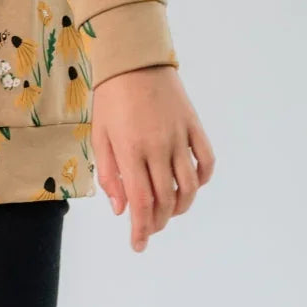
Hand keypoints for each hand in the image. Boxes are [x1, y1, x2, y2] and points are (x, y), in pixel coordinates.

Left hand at [92, 65, 214, 252]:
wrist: (136, 60)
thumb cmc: (111, 100)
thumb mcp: (100, 139)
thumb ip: (110, 177)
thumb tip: (121, 210)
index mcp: (131, 153)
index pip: (141, 203)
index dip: (141, 230)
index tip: (138, 246)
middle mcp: (158, 147)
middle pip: (166, 200)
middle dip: (158, 223)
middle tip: (150, 230)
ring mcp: (179, 136)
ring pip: (189, 185)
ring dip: (181, 207)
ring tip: (170, 213)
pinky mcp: (194, 126)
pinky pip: (206, 160)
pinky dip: (203, 179)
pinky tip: (191, 186)